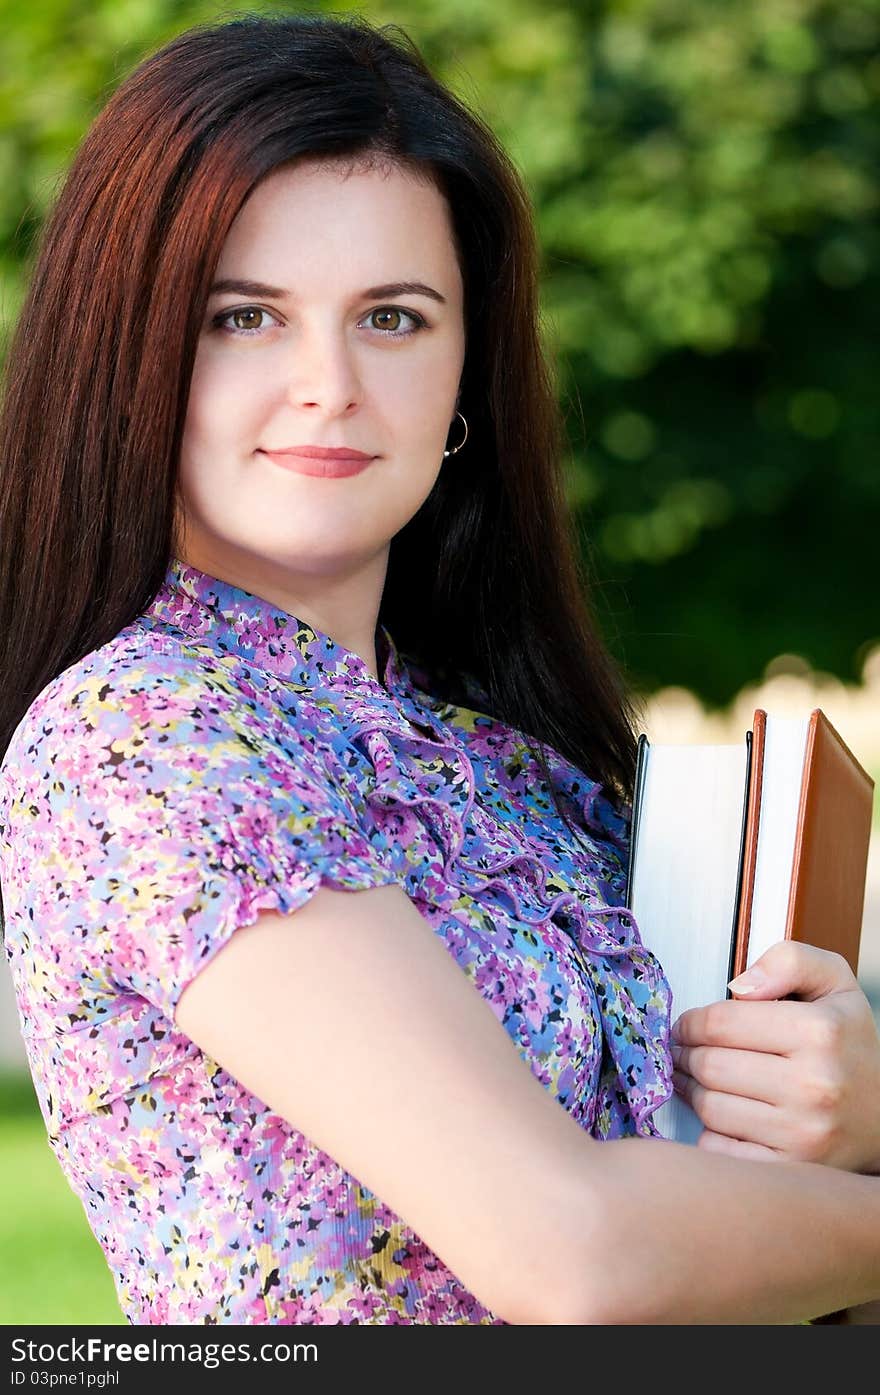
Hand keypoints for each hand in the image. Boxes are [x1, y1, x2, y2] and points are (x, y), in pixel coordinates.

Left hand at [669, 939, 879, 1173]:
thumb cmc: (849, 1046)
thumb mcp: (835, 983)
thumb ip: (789, 961)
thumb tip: (741, 986)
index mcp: (820, 1033)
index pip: (720, 1023)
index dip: (691, 1022)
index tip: (686, 1025)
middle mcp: (814, 1086)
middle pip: (710, 1065)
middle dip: (687, 1054)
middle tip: (684, 1051)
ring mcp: (803, 1134)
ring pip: (709, 1107)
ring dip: (692, 1090)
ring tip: (698, 1078)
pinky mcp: (790, 1169)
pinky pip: (719, 1149)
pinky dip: (709, 1131)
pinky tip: (720, 1114)